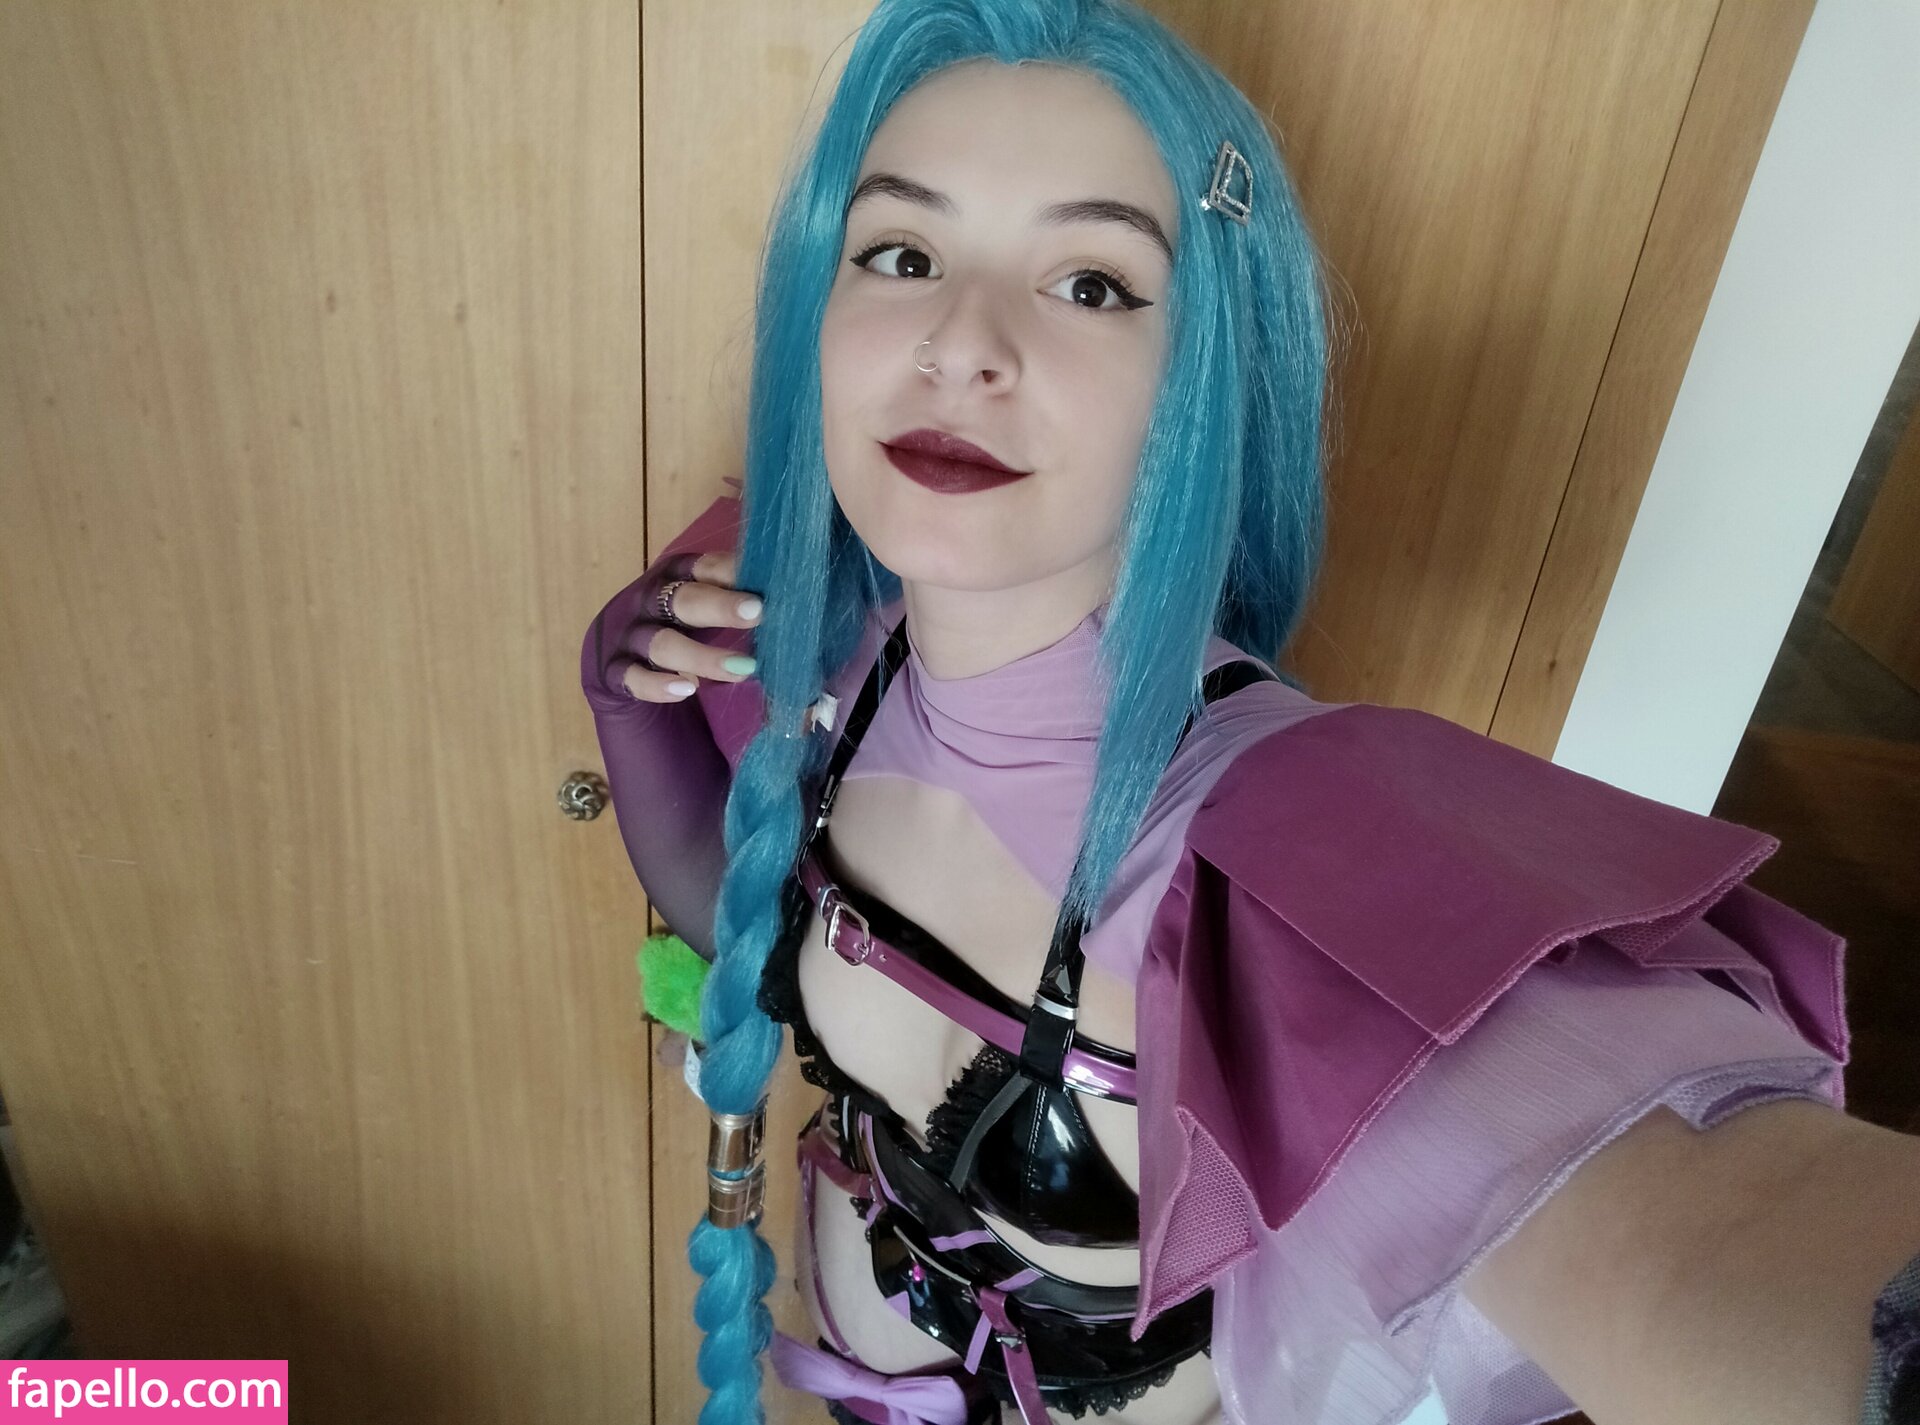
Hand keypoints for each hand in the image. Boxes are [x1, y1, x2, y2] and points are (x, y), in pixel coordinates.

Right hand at [618, 551, 764, 702]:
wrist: (620, 662)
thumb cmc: (679, 629)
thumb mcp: (705, 610)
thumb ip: (740, 605)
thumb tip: (796, 609)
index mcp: (676, 577)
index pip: (703, 567)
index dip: (732, 571)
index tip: (769, 580)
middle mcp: (649, 601)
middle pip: (683, 599)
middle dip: (720, 605)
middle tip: (758, 611)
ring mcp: (629, 636)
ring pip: (663, 644)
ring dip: (702, 656)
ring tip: (744, 669)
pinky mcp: (614, 671)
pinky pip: (634, 678)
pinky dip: (658, 685)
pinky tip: (686, 690)